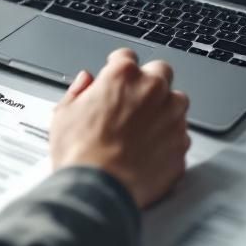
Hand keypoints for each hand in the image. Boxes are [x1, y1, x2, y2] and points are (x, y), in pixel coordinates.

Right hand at [50, 48, 190, 207]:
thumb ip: (78, 91)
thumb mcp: (63, 114)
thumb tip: (85, 82)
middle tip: (133, 99)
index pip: (127, 56)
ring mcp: (172, 117)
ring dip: (164, 109)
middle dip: (149, 81)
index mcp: (123, 76)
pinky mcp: (181, 144)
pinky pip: (181, 134)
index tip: (116, 75)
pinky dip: (169, 138)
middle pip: (161, 71)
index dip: (118, 66)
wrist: (98, 189)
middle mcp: (153, 90)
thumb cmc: (80, 153)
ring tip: (142, 129)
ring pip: (177, 102)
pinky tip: (150, 150)